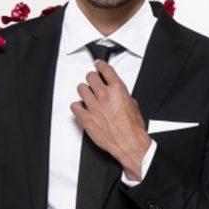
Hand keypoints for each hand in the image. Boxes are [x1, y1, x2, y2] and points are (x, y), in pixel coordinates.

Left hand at [70, 59, 151, 179]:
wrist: (129, 143)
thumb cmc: (133, 128)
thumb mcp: (133, 104)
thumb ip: (122, 95)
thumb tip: (117, 93)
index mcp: (117, 90)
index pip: (105, 69)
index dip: (100, 65)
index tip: (97, 64)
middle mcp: (104, 95)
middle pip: (90, 76)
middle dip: (92, 78)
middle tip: (93, 82)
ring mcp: (93, 106)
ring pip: (81, 88)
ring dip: (85, 91)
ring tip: (88, 95)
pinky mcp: (86, 118)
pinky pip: (75, 105)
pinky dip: (78, 106)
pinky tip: (82, 108)